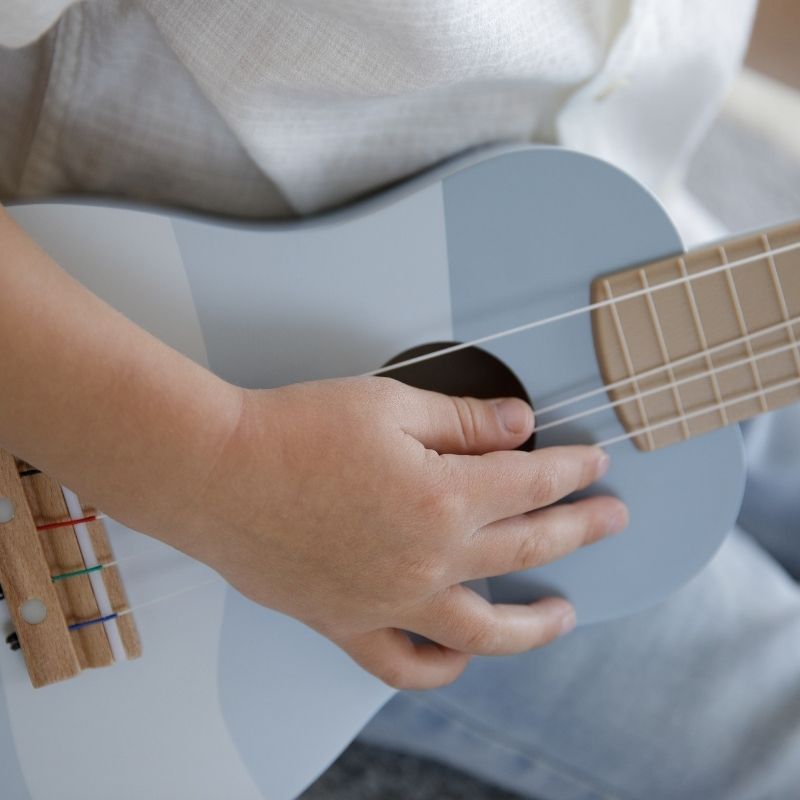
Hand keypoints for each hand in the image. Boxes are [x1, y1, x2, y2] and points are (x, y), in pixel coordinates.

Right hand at [171, 377, 627, 689]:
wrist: (215, 471)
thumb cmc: (292, 432)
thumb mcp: (390, 404)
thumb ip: (465, 420)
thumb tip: (518, 425)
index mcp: (442, 498)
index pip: (531, 484)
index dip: (571, 470)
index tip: (592, 463)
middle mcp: (426, 560)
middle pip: (527, 549)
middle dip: (579, 529)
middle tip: (609, 518)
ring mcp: (389, 600)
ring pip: (483, 631)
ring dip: (534, 626)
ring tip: (564, 617)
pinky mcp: (347, 620)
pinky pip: (404, 664)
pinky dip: (440, 668)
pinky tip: (460, 660)